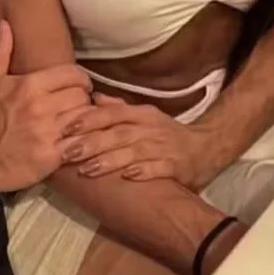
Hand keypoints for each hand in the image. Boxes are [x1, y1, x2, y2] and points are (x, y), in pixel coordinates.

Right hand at [0, 21, 92, 191]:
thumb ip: (1, 51)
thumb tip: (6, 23)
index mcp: (30, 85)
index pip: (73, 75)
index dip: (80, 79)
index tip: (78, 85)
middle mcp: (42, 107)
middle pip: (81, 96)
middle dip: (83, 99)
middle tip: (78, 104)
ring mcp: (48, 133)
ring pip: (84, 118)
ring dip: (84, 120)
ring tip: (79, 122)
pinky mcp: (52, 157)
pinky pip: (80, 144)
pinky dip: (83, 140)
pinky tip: (77, 140)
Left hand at [62, 94, 216, 190]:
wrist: (208, 147)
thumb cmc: (167, 133)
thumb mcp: (144, 116)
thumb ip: (118, 109)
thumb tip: (91, 98)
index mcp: (141, 114)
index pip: (111, 114)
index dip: (88, 120)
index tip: (65, 129)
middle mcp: (150, 128)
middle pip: (117, 133)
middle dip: (91, 143)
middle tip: (66, 152)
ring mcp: (164, 147)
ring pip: (133, 152)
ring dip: (110, 160)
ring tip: (87, 169)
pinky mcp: (176, 167)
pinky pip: (158, 168)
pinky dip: (143, 172)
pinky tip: (128, 176)